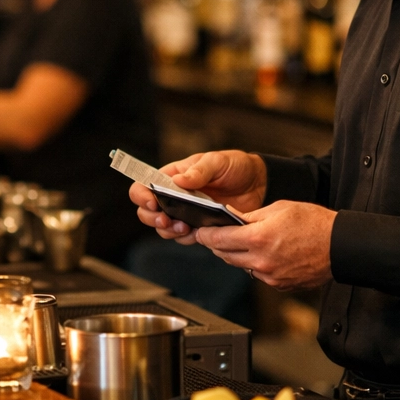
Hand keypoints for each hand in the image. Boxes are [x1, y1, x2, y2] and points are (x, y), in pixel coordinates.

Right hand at [128, 150, 267, 241]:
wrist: (258, 184)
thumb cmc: (234, 166)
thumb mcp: (217, 161)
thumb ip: (199, 170)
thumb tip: (179, 181)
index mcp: (172, 177)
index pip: (143, 185)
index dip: (141, 195)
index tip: (153, 201)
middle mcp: (173, 196)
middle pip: (147, 211)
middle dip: (152, 218)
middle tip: (166, 220)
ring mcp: (185, 213)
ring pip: (163, 228)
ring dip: (169, 231)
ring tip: (185, 227)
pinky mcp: (199, 227)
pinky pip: (184, 237)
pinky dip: (187, 238)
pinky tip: (198, 234)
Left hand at [193, 200, 335, 290]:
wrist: (341, 246)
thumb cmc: (314, 223)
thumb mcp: (279, 208)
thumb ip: (251, 216)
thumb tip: (231, 219)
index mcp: (258, 239)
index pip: (219, 240)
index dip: (206, 235)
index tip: (200, 232)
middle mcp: (261, 261)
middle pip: (225, 256)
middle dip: (218, 245)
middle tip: (216, 236)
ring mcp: (270, 276)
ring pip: (241, 266)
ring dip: (236, 255)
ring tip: (241, 243)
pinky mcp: (280, 285)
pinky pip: (258, 275)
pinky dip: (255, 265)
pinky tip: (262, 254)